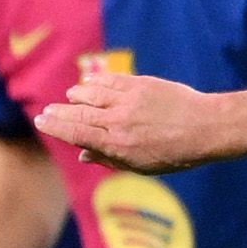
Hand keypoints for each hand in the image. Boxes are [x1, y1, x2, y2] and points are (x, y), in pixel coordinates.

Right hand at [37, 73, 234, 173]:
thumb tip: (82, 155)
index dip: (55, 127)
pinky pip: (109, 80)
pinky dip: (95, 81)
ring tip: (70, 97)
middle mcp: (119, 122)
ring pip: (91, 93)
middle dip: (59, 112)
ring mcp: (128, 100)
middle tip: (46, 111)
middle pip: (78, 114)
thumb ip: (109, 159)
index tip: (41, 121)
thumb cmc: (175, 154)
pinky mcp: (140, 84)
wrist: (205, 128)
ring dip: (76, 95)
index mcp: (117, 146)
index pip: (76, 134)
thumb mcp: (142, 167)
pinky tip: (89, 83)